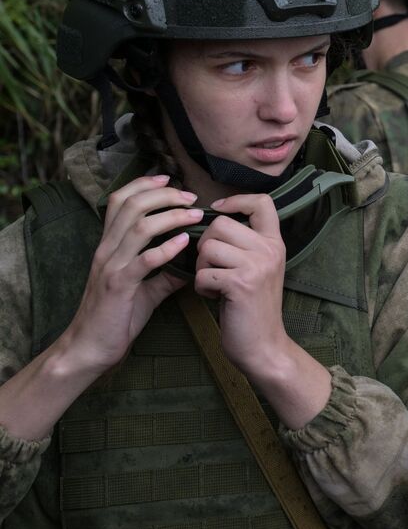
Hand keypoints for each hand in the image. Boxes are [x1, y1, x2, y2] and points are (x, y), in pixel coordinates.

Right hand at [62, 175, 197, 372]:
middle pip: (130, 206)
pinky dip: (166, 248)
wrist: (91, 348)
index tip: (170, 179)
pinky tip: (184, 242)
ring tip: (195, 215)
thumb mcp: (145, 289)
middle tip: (190, 196)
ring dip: (170, 216)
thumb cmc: (117, 317)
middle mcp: (107, 250)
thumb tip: (191, 263)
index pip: (119, 201)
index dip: (143, 184)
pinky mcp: (119, 286)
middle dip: (163, 195)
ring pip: (138, 227)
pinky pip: (143, 260)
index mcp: (109, 246)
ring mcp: (111, 267)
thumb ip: (165, 273)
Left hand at [195, 193, 330, 426]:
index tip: (218, 210)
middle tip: (213, 266)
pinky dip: (201, 287)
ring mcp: (257, 265)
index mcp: (275, 243)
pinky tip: (215, 297)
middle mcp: (270, 249)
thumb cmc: (253, 307)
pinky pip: (203, 273)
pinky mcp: (240, 283)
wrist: (264, 345)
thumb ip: (245, 245)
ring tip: (214, 283)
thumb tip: (213, 221)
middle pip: (221, 224)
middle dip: (206, 244)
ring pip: (208, 247)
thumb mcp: (259, 268)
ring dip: (202, 267)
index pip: (262, 202)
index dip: (236, 199)